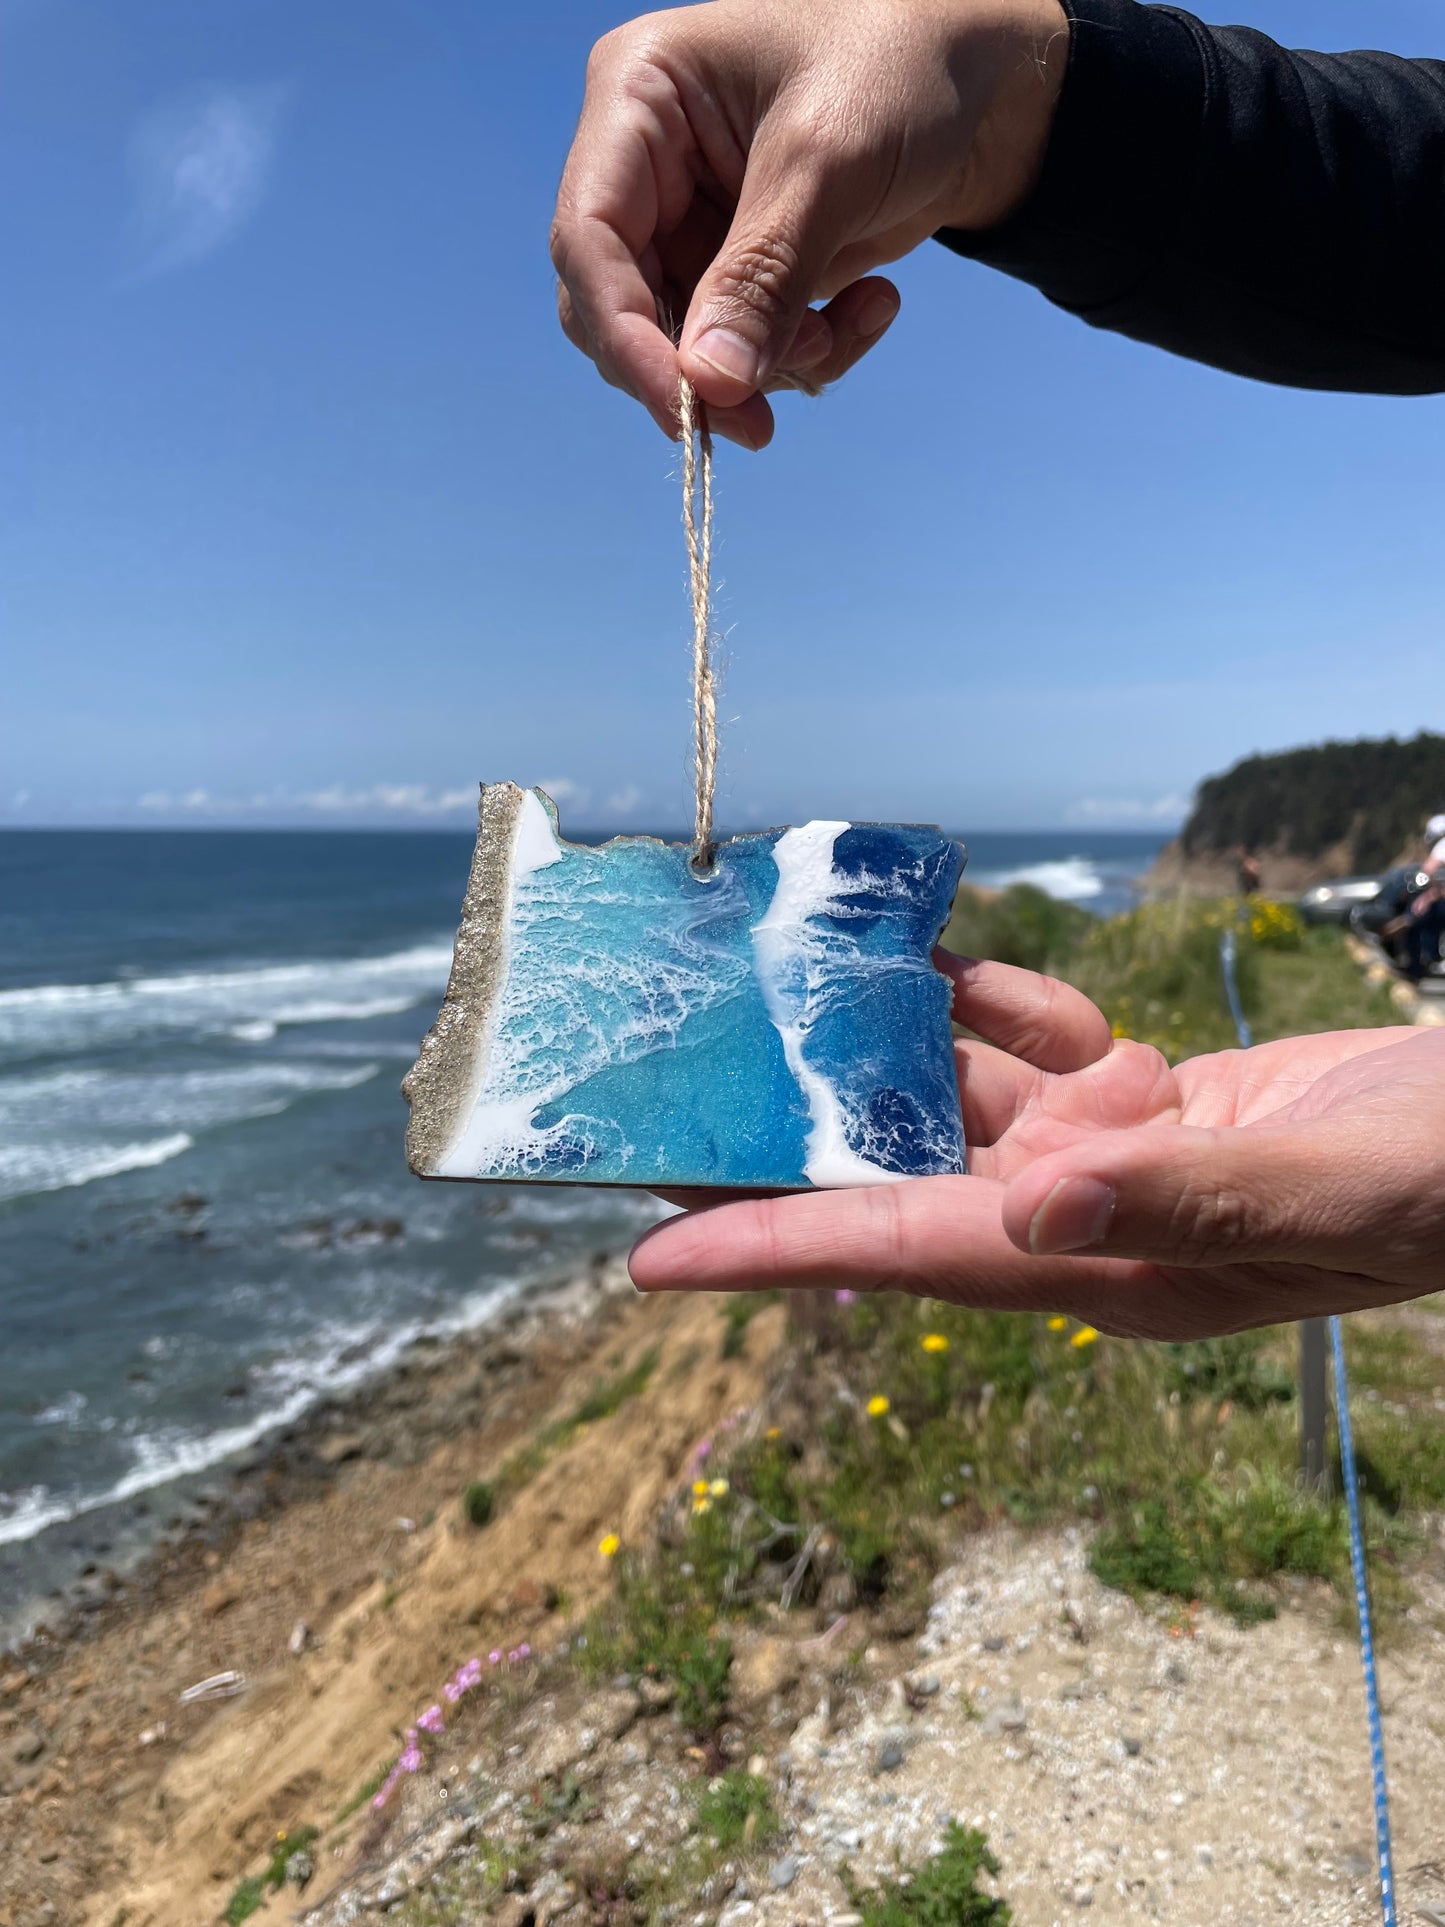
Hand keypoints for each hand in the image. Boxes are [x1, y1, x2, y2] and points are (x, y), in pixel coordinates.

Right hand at [551, 0, 1068, 447]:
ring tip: (852, 321)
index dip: (625, 335)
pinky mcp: (744, 267)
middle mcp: (650, 165)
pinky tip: (873, 306)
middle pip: (624, 307)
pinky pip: (748, 349)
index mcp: (638, 99)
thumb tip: (706, 386)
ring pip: (689, 346)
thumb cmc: (903, 66)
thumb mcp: (827, 166)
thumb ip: (761, 278)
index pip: (590, 239)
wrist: (988, 78)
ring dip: (774, 363)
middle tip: (764, 421)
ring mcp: (695, 221)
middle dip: (702, 368)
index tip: (684, 410)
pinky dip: (810, 352)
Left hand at [629, 954, 1444, 1336]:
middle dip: (782, 1134)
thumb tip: (1023, 1208)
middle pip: (895, 1173)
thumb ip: (1183, 1199)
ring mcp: (1106, 1158)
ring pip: (954, 1088)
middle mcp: (1080, 1219)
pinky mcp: (1139, 1097)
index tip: (647, 1259)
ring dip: (881, 1034)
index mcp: (1106, 1269)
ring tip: (775, 976)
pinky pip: (1030, 1045)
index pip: (911, 1254)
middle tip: (655, 1089)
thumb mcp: (1324, 1188)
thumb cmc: (1441, 1177)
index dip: (778, 1252)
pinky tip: (949, 959)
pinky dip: (995, 1002)